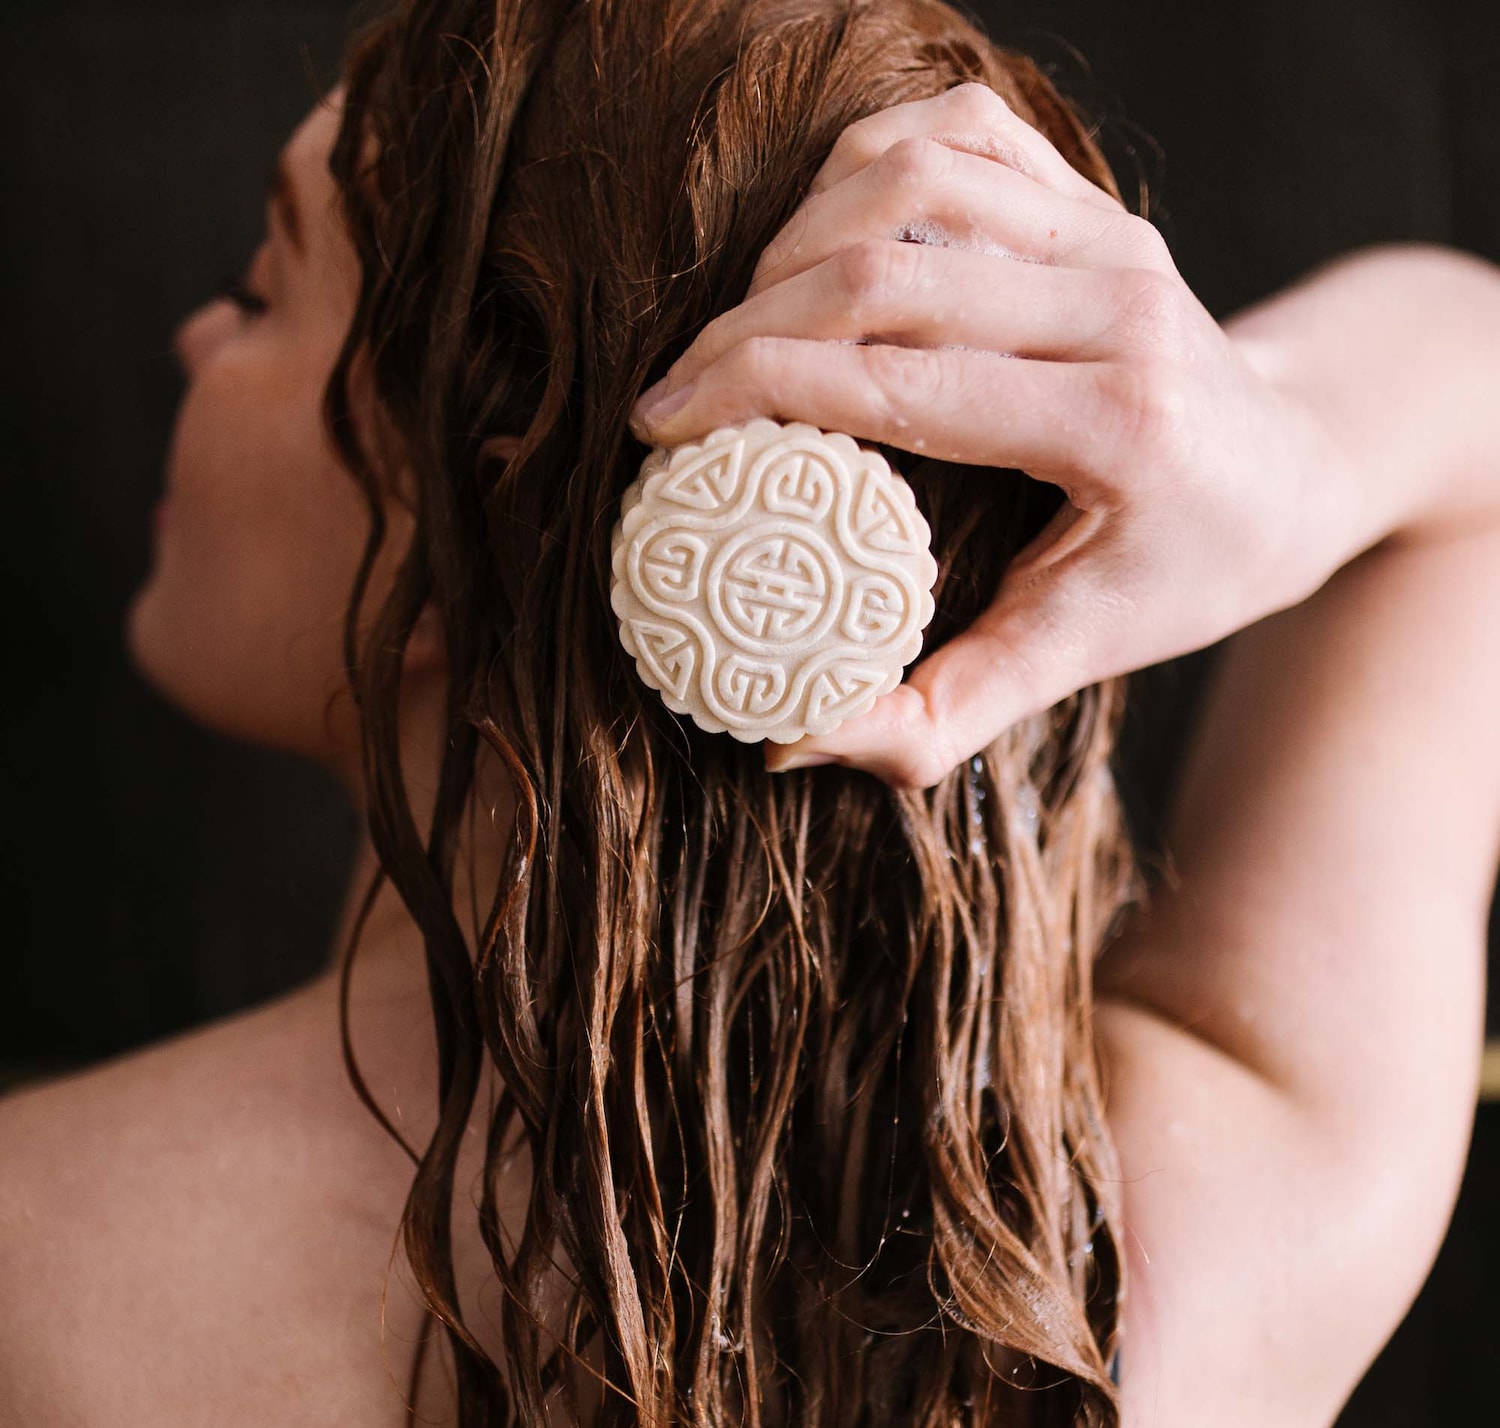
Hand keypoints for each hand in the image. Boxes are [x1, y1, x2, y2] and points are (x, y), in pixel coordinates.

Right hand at [626, 82, 1367, 787]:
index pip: (897, 378)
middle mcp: (1122, 302)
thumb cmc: (1183, 573)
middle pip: (885, 270)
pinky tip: (818, 245)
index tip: (661, 428)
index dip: (753, 391)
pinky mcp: (1093, 196)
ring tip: (739, 331)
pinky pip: (951, 139)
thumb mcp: (1072, 662)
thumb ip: (934, 717)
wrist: (1291, 467)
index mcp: (1118, 421)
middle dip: (744, 328)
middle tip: (670, 396)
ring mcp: (1110, 232)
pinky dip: (857, 174)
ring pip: (907, 182)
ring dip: (791, 246)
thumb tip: (788, 741)